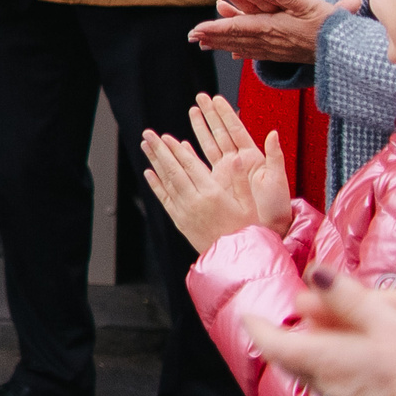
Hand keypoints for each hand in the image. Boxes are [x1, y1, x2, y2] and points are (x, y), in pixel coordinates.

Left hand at [141, 92, 278, 251]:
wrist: (236, 261)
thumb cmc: (247, 231)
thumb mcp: (249, 205)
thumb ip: (240, 180)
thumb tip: (236, 158)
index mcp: (213, 194)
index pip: (191, 166)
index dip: (177, 150)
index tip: (167, 137)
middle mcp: (195, 201)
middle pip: (173, 170)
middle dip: (160, 150)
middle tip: (149, 134)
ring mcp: (184, 211)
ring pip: (166, 182)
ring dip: (154, 162)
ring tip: (146, 146)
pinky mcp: (179, 221)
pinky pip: (164, 199)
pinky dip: (156, 185)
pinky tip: (149, 173)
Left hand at [190, 0, 360, 62]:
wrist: (345, 49)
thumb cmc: (328, 25)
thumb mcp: (310, 4)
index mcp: (271, 28)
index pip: (236, 28)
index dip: (214, 29)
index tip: (195, 30)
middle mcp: (269, 41)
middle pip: (234, 39)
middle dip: (212, 37)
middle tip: (191, 37)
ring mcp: (275, 50)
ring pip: (242, 47)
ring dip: (221, 44)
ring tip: (204, 44)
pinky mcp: (282, 54)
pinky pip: (255, 53)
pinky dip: (241, 51)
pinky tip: (234, 54)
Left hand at [243, 270, 395, 395]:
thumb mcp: (384, 321)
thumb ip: (346, 298)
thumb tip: (314, 274)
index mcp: (323, 361)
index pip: (274, 344)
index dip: (259, 328)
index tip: (249, 317)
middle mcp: (328, 388)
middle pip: (294, 362)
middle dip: (288, 342)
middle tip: (290, 325)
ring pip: (318, 378)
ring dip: (316, 358)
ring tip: (326, 340)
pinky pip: (343, 393)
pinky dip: (339, 374)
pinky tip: (358, 368)